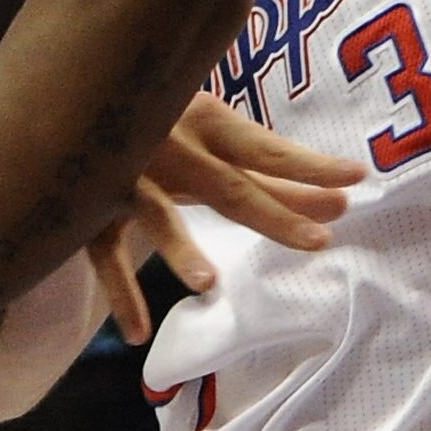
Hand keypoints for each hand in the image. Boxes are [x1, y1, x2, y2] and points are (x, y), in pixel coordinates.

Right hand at [85, 96, 364, 345]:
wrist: (73, 96)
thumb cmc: (162, 120)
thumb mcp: (215, 140)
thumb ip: (272, 173)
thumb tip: (342, 200)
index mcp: (203, 118)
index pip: (265, 148)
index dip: (310, 164)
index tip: (357, 178)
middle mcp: (166, 143)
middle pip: (227, 186)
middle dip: (274, 214)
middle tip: (320, 241)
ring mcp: (125, 175)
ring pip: (155, 213)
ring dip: (180, 248)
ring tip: (210, 284)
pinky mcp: (89, 208)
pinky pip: (104, 255)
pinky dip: (120, 294)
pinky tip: (138, 334)